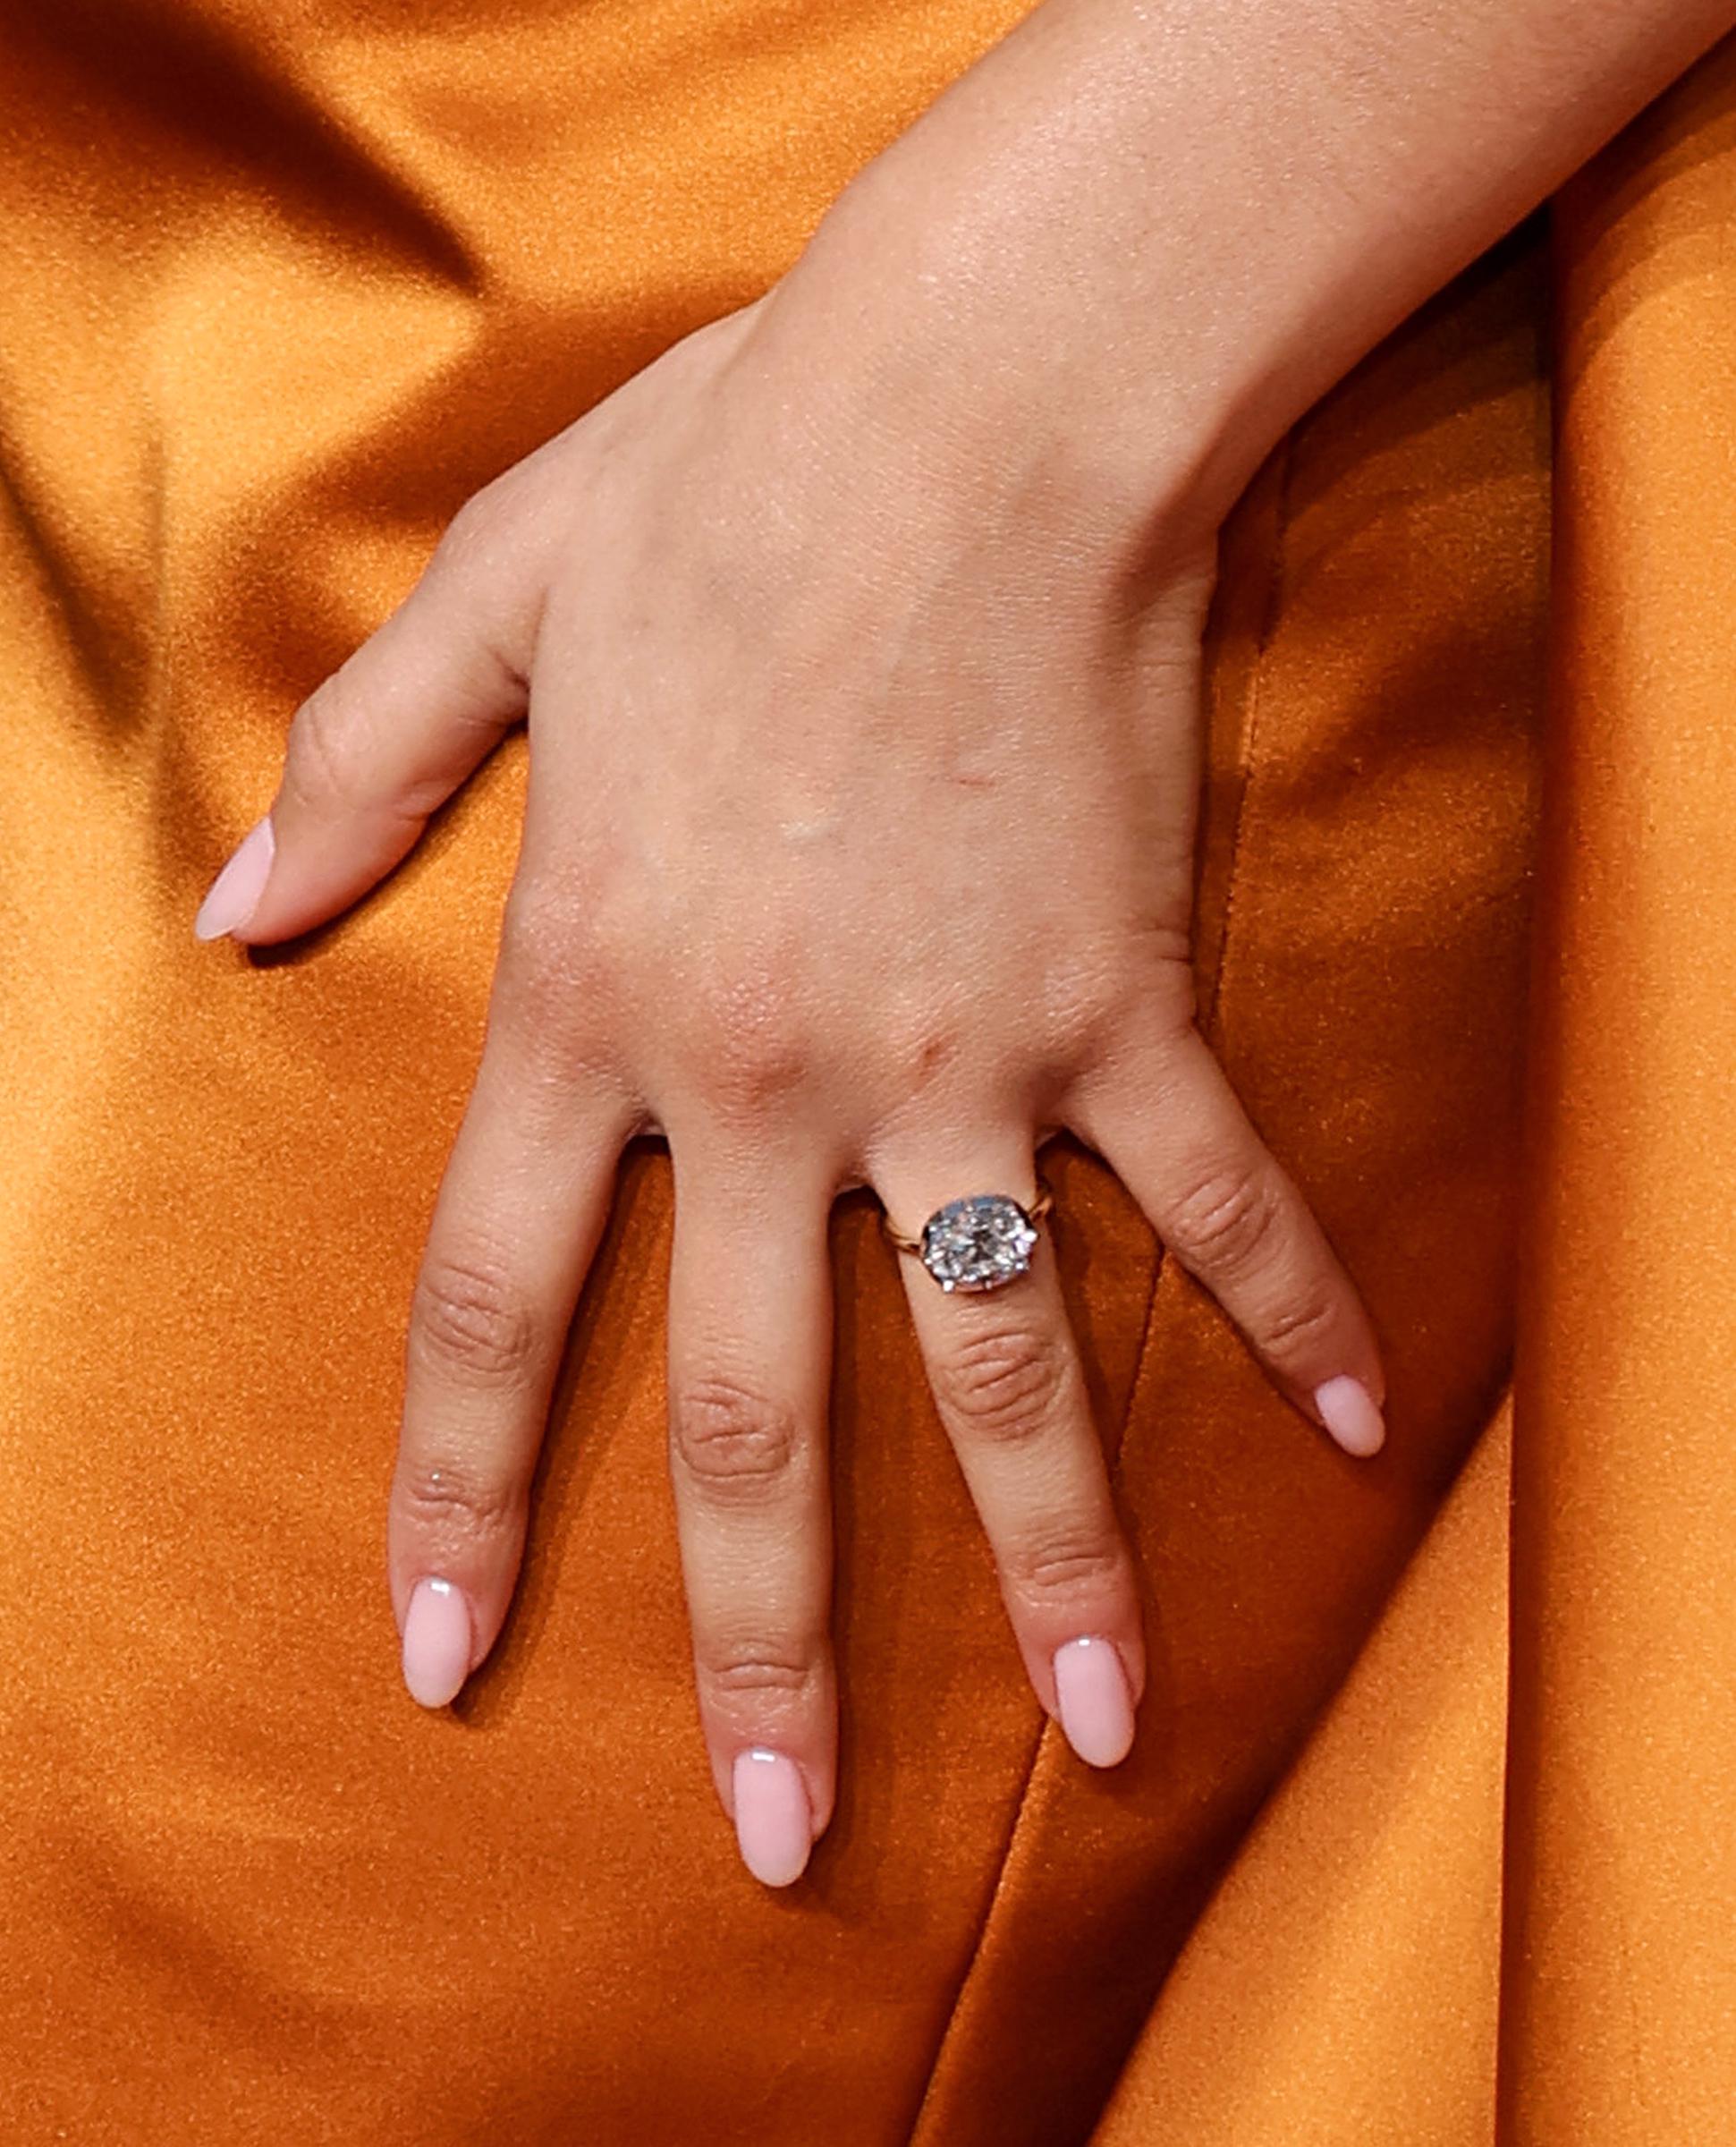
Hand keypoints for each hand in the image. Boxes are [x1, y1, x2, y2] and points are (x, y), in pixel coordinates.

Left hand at [193, 260, 1385, 1888]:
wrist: (966, 403)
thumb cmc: (724, 487)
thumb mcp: (495, 607)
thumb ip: (360, 773)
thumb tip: (230, 911)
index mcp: (594, 996)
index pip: (492, 1304)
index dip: (461, 1492)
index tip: (447, 1660)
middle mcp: (767, 1075)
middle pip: (750, 1414)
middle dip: (757, 1645)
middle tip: (777, 1835)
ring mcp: (957, 1055)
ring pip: (999, 1363)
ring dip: (1058, 1564)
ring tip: (1112, 1734)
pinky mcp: (1116, 1001)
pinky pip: (1215, 1190)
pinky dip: (1294, 1302)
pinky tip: (1366, 1420)